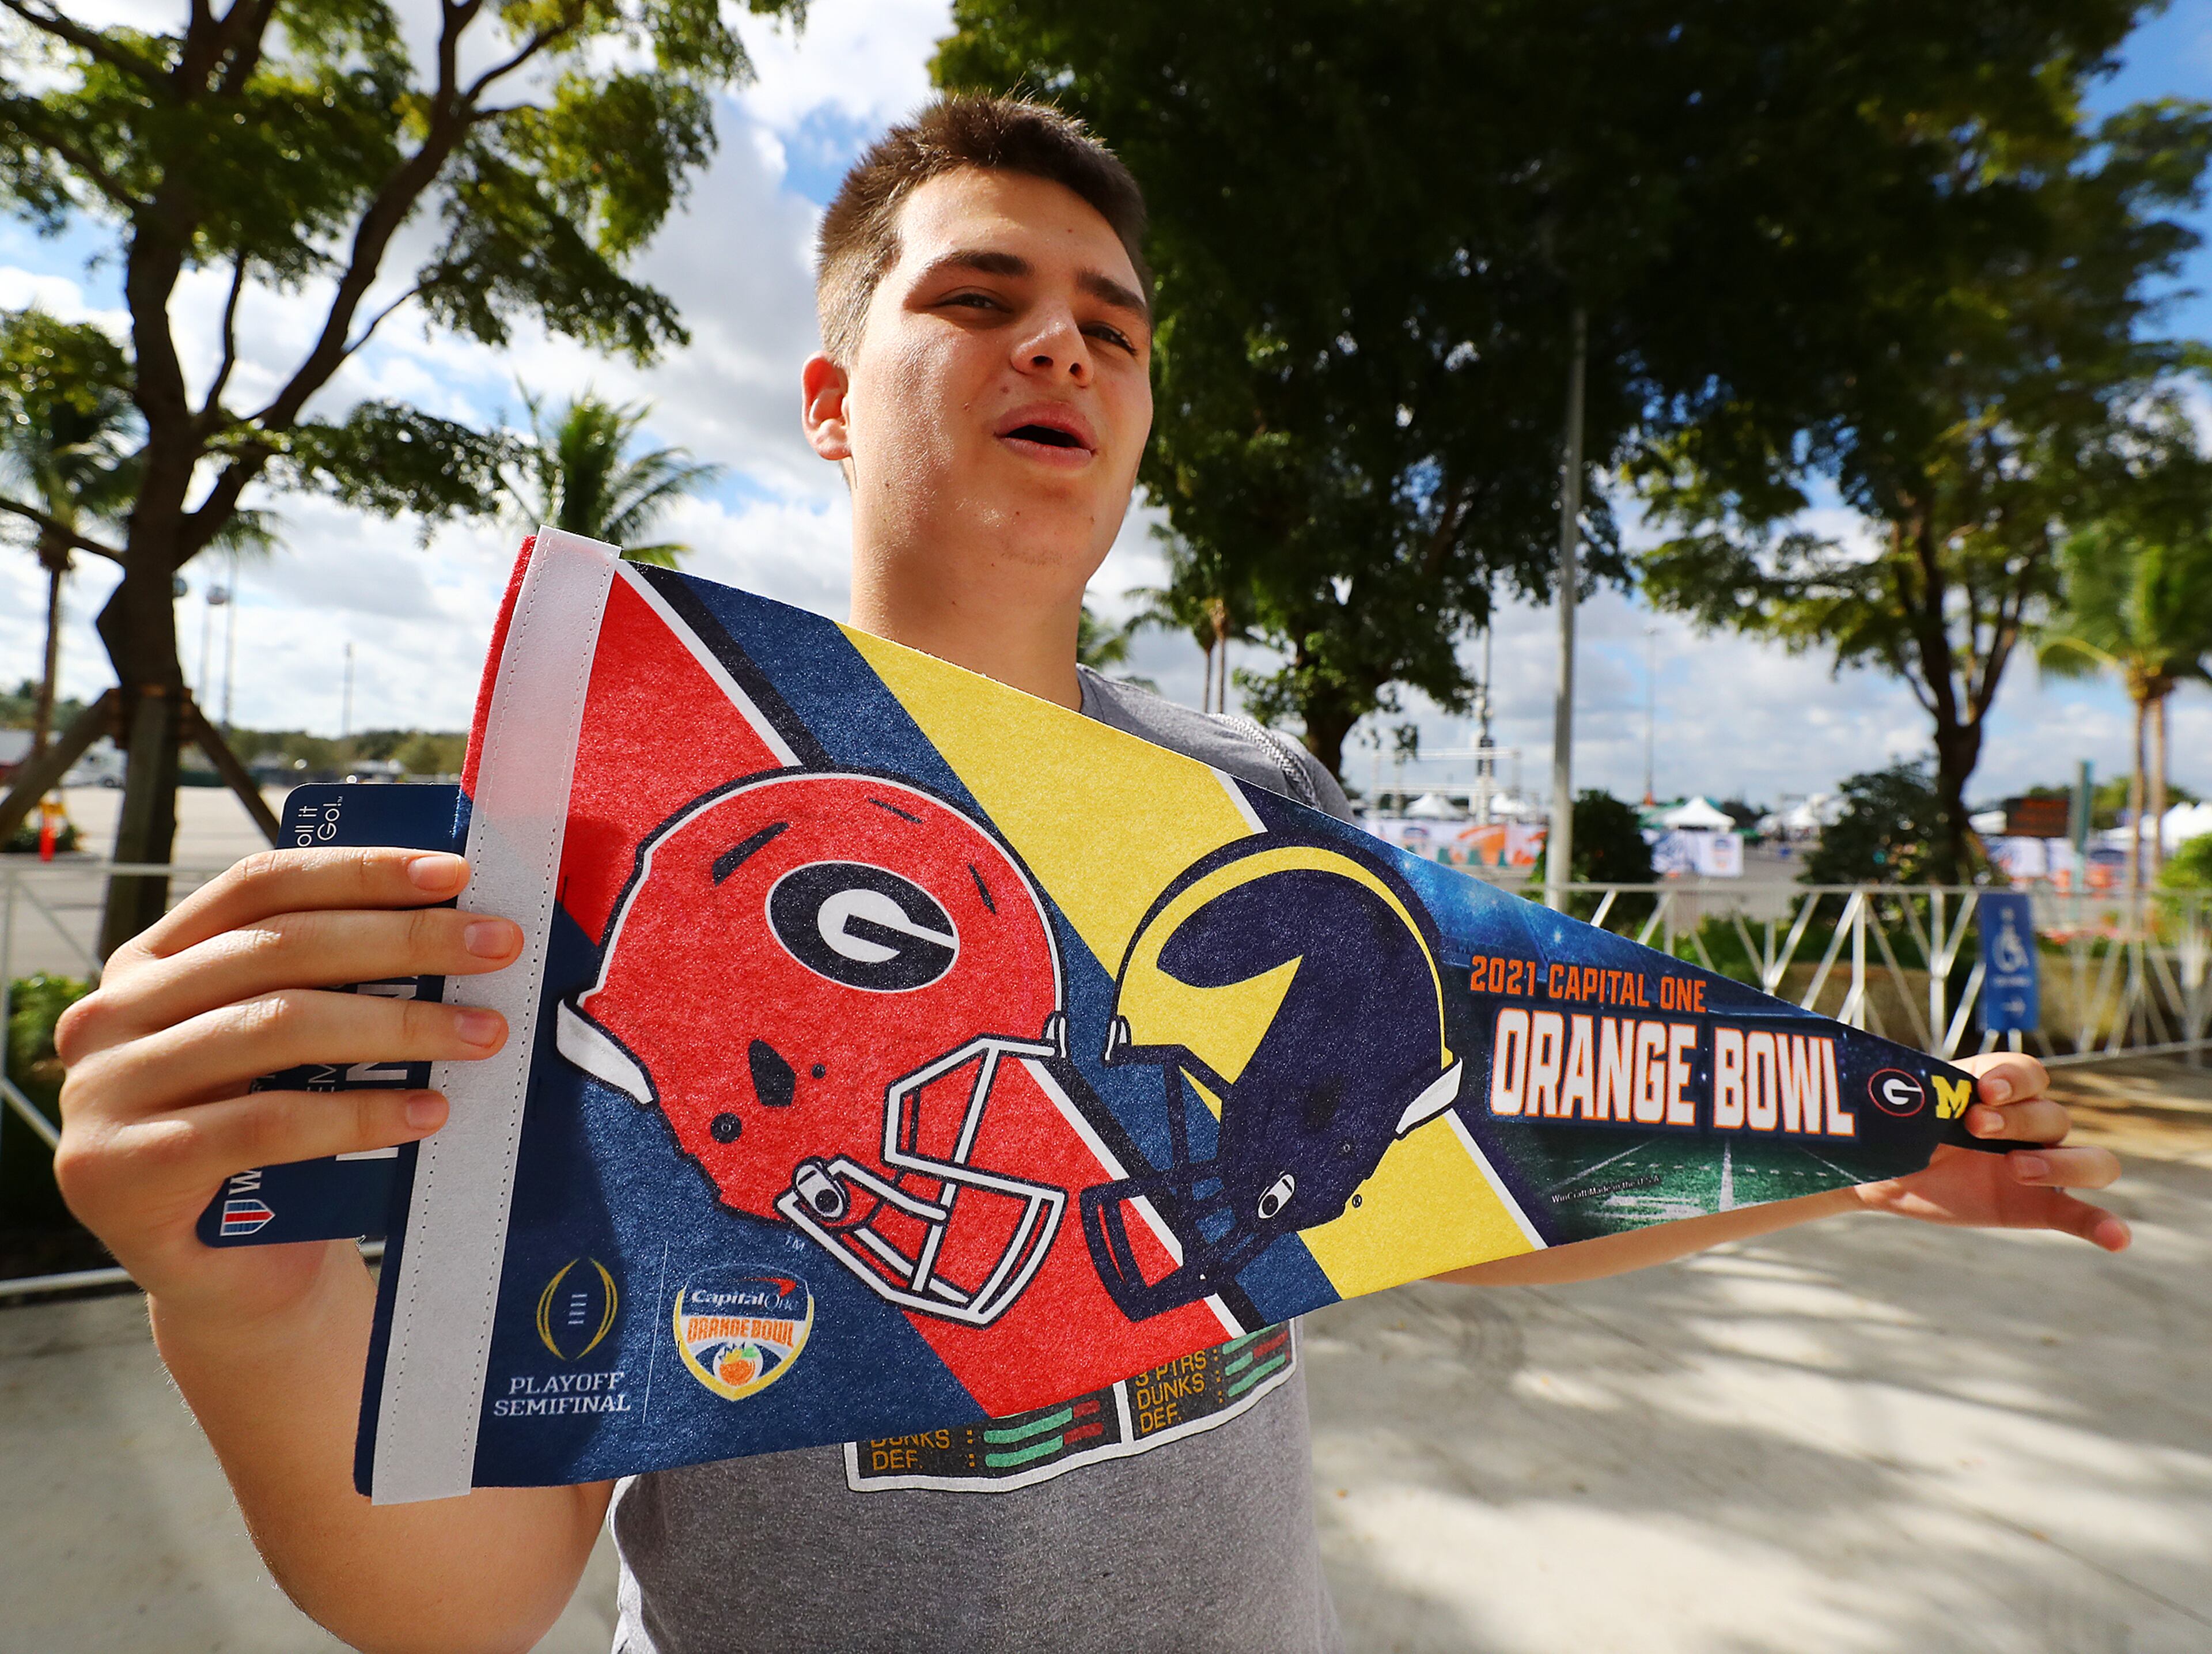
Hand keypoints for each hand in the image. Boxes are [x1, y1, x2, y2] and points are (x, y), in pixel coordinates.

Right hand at [54, 847, 521, 1329]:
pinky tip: (431, 1111)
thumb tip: (458, 920)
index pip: (261, 886)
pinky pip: (266, 1123)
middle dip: (404, 941)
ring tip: (485, 1033)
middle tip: (499, 946)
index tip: (455, 873)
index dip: (359, 872)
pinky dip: (360, 1114)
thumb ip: (334, 987)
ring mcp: (103, 1092)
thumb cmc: (279, 1144)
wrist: (233, 1274)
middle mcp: (110, 1013)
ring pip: (277, 1026)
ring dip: (399, 1025)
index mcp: (151, 962)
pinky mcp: (120, 1169)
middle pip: (281, 948)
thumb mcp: (298, 1051)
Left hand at [1852, 1052, 2128, 1251]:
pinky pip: (2081, 1214)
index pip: (2029, 1074)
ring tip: (2018, 1169)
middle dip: (2018, 1120)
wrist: (1885, 1171)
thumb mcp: (1908, 1108)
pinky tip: (2117, 1237)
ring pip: (2091, 1160)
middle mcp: (2030, 1123)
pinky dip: (2103, 1225)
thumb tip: (1928, 1098)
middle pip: (2053, 1116)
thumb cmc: (1899, 1129)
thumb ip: (1926, 1096)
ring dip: (2063, 1164)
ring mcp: (2041, 1165)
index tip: (1984, 1092)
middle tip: (1975, 1127)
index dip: (2014, 1079)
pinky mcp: (2038, 1206)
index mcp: (2000, 1089)